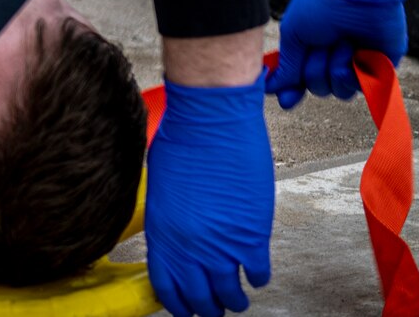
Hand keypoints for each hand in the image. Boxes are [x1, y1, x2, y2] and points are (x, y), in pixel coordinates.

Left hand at [145, 80, 272, 316]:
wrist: (211, 121)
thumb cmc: (180, 140)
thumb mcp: (160, 186)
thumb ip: (167, 216)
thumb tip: (175, 233)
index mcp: (162, 231)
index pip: (166, 284)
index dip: (176, 302)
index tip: (183, 308)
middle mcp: (190, 245)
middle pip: (199, 296)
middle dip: (205, 308)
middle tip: (211, 310)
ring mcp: (222, 243)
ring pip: (230, 293)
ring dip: (233, 300)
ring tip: (235, 301)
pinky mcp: (253, 234)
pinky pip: (257, 272)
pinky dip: (257, 278)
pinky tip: (255, 276)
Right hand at [269, 0, 408, 108]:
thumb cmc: (322, 4)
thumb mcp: (293, 33)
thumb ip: (286, 64)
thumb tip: (272, 86)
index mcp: (311, 48)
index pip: (299, 79)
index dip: (292, 90)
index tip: (287, 100)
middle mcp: (332, 57)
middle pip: (318, 88)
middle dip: (316, 70)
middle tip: (322, 46)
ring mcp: (356, 63)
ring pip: (340, 91)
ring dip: (336, 69)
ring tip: (343, 43)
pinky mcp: (379, 67)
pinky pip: (362, 88)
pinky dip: (356, 71)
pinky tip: (356, 51)